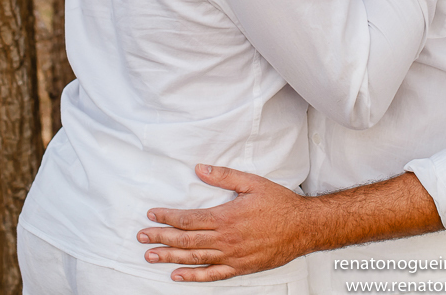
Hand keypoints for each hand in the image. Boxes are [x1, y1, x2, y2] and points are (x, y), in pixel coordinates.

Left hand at [137, 164, 309, 281]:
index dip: (167, 217)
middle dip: (161, 237)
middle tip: (142, 236)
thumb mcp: (253, 183)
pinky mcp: (240, 267)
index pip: (188, 219)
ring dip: (170, 257)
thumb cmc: (280, 204)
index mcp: (226, 217)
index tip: (152, 214)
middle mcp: (225, 239)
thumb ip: (224, 177)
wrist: (303, 227)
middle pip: (185, 240)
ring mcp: (231, 256)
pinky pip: (212, 274)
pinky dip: (193, 275)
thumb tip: (200, 169)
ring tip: (150, 256)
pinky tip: (178, 274)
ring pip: (194, 258)